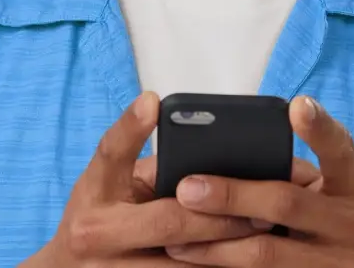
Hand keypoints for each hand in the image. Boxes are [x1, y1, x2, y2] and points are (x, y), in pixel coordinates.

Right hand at [23, 92, 265, 266]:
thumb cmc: (98, 215)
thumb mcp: (110, 184)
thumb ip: (152, 169)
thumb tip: (210, 155)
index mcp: (92, 191)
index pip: (110, 153)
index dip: (131, 127)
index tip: (153, 101)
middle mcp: (95, 232)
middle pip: (167, 221)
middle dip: (217, 215)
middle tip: (258, 206)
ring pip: (180, 265)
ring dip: (224, 250)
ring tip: (261, 234)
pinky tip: (239, 259)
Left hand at [162, 96, 353, 267]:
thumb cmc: (340, 219)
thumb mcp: (338, 191)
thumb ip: (298, 172)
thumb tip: (230, 156)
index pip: (341, 149)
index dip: (319, 128)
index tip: (296, 105)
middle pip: (286, 203)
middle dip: (232, 195)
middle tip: (188, 188)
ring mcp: (339, 264)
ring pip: (266, 253)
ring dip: (216, 245)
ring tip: (177, 237)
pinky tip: (197, 263)